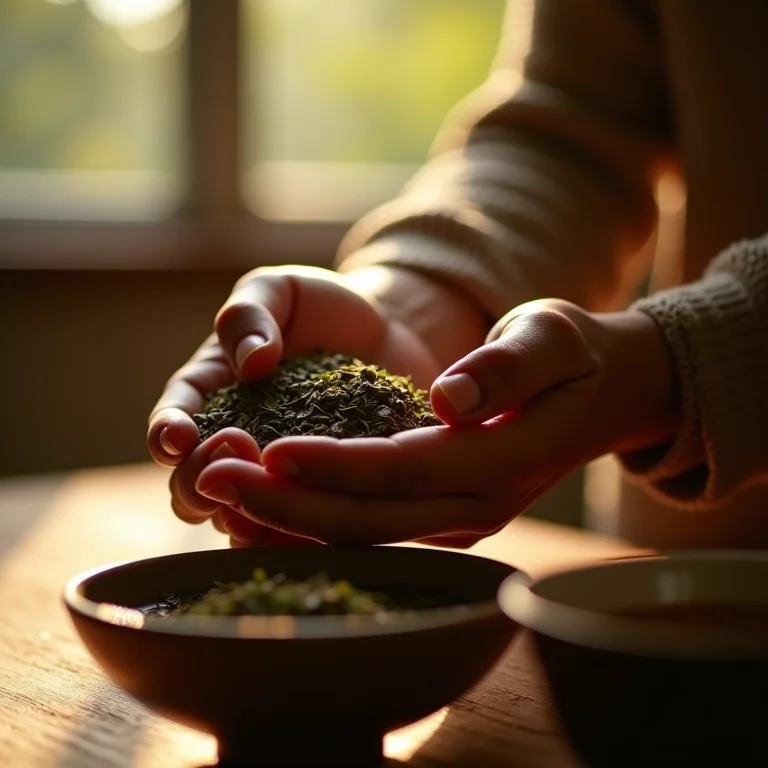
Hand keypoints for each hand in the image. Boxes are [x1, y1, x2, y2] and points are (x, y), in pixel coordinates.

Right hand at [147, 265, 442, 545]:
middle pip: (194, 483)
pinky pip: (300, 525)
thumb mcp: (280, 291)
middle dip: (199, 480)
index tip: (178, 438)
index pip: (174, 421)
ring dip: (244, 513)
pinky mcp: (322, 492)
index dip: (167, 433)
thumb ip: (252, 314)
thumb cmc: (320, 308)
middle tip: (232, 455)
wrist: (386, 332)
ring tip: (261, 501)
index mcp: (211, 394)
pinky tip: (311, 527)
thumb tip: (252, 361)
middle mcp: (235, 442)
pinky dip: (295, 533)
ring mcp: (278, 474)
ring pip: (242, 515)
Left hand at [194, 299, 678, 547]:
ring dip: (285, 519)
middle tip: (209, 480)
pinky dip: (310, 522)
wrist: (597, 395)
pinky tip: (258, 505)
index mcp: (503, 461)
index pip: (403, 470)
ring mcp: (458, 519)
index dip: (333, 465)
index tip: (266, 450)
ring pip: (359, 535)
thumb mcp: (552, 338)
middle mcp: (477, 506)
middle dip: (284, 504)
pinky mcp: (440, 516)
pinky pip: (367, 529)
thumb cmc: (573, 357)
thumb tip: (450, 399)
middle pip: (367, 520)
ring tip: (215, 495)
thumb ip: (507, 368)